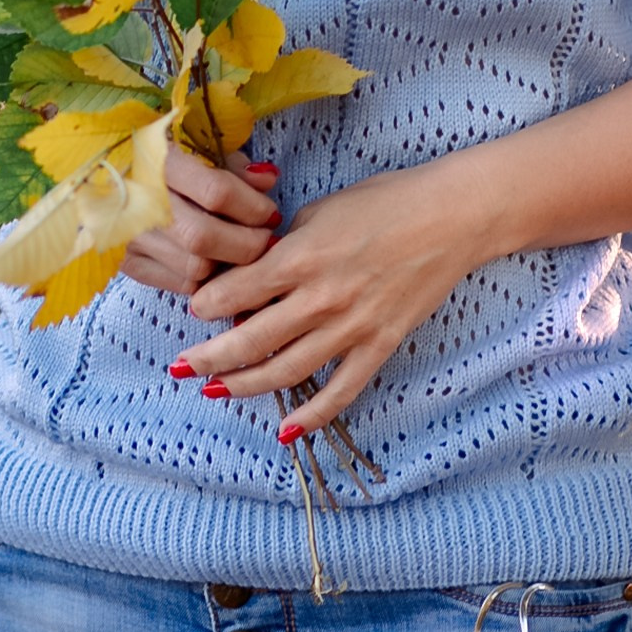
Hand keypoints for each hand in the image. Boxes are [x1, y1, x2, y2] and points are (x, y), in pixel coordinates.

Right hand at [121, 144, 281, 294]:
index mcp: (159, 163)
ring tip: (239, 250)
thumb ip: (233, 165)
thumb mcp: (194, 146)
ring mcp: (130, 237)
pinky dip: (202, 279)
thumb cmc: (155, 156)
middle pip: (204, 238)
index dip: (253, 207)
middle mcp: (140, 202)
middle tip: (263, 238)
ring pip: (193, 268)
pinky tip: (212, 262)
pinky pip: (177, 285)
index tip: (269, 212)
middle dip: (246, 244)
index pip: (217, 193)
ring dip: (226, 265)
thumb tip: (268, 181)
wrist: (96, 174)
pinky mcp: (126, 263)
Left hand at [175, 158, 476, 434]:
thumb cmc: (383, 202)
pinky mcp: (380, 345)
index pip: (237, 291)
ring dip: (245, 385)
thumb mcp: (320, 211)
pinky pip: (341, 390)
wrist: (449, 217)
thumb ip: (284, 246)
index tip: (193, 311)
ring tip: (217, 391)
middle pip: (251, 339)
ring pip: (287, 370)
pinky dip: (312, 415)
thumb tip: (251, 275)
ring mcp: (352, 326)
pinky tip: (285, 429)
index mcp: (301, 257)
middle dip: (209, 357)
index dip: (207, 304)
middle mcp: (321, 297)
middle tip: (182, 367)